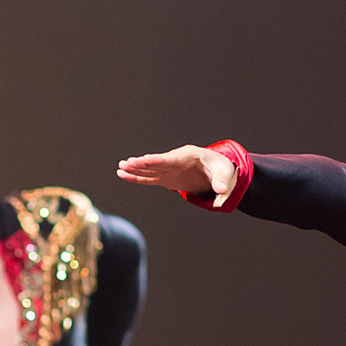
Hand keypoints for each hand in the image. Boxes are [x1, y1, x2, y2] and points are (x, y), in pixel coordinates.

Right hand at [117, 146, 237, 206]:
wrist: (217, 170)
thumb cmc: (220, 169)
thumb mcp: (224, 174)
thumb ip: (221, 182)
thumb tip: (222, 190)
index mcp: (188, 155)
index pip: (171, 158)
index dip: (157, 160)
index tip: (144, 159)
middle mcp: (175, 160)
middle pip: (156, 162)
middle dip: (142, 163)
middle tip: (127, 162)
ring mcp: (169, 169)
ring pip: (149, 169)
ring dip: (135, 169)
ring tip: (120, 168)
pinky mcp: (166, 177)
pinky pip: (149, 177)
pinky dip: (137, 177)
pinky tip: (123, 175)